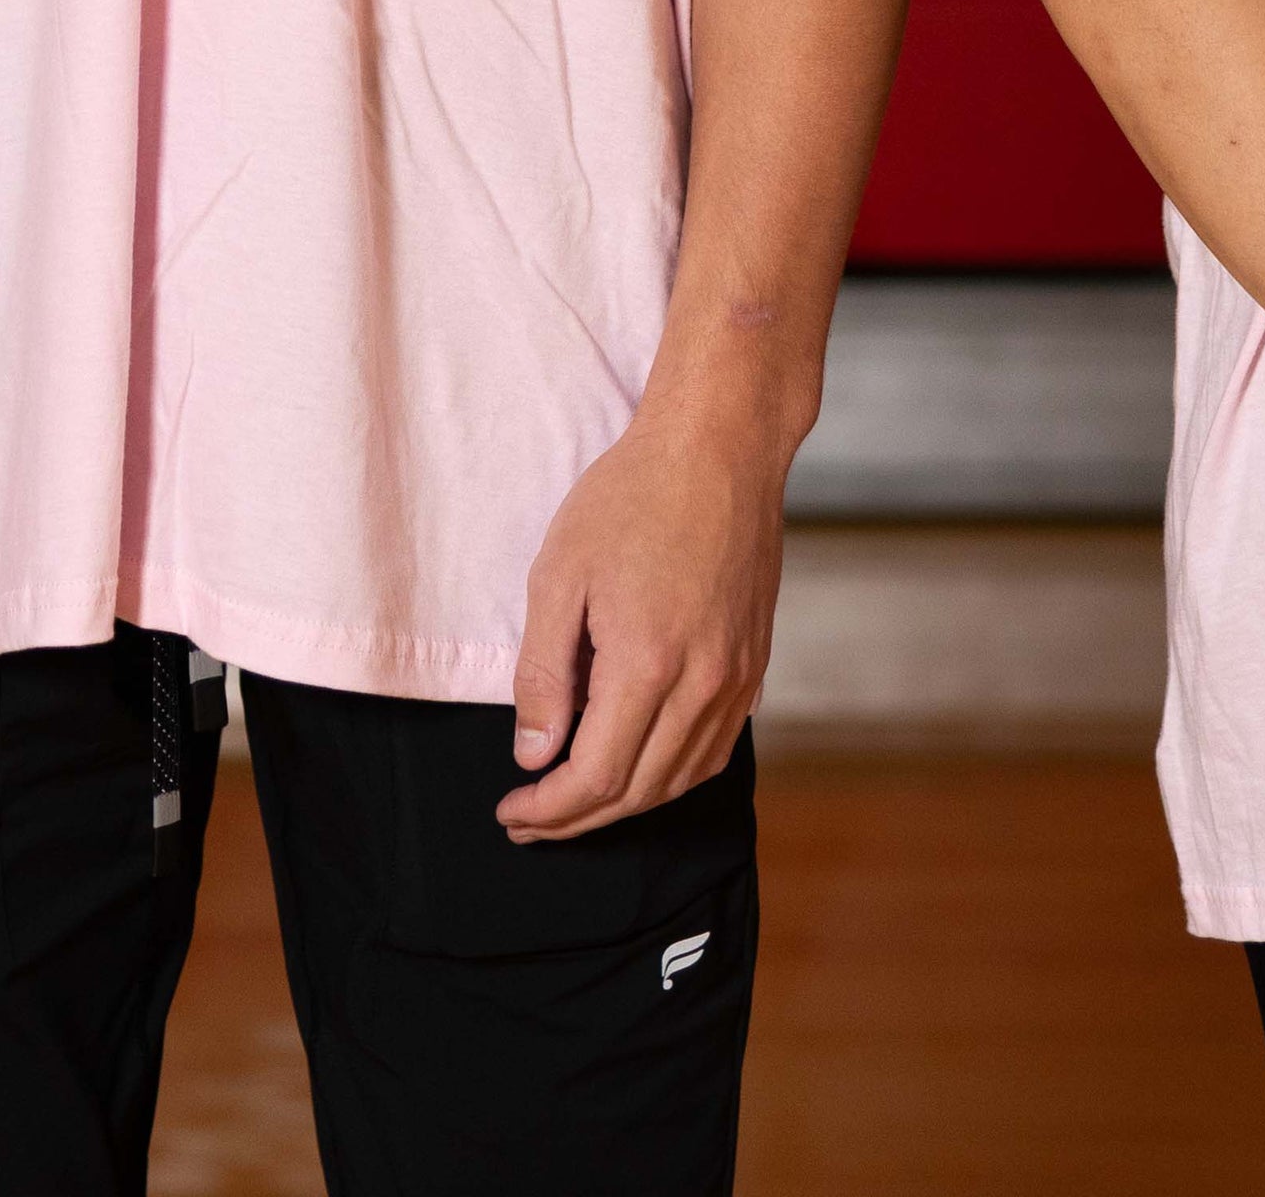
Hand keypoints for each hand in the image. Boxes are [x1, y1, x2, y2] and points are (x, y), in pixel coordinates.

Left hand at [497, 390, 785, 842]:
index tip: (510, 811)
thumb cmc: (634, 496)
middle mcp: (702, 684)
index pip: (595, 778)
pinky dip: (672, 775)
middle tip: (530, 819)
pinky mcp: (754, 662)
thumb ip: (544, 674)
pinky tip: (641, 765)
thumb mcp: (560, 574)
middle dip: (577, 818)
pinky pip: (715, 748)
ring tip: (576, 800)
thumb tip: (533, 755)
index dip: (548, 810)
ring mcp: (737, 677)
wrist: (720, 445)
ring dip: (625, 804)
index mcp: (648, 665)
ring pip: (681, 780)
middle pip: (638, 792)